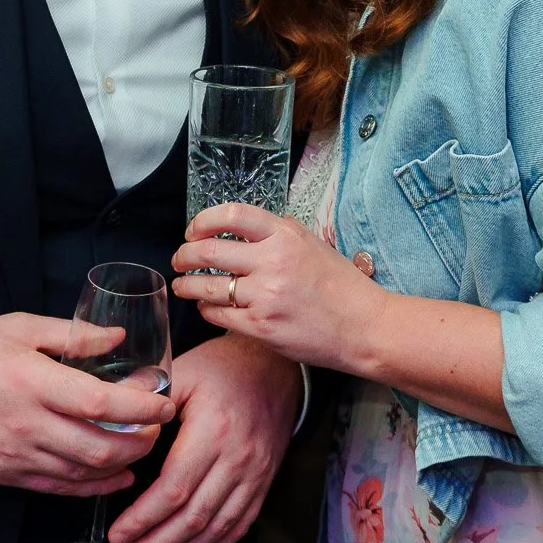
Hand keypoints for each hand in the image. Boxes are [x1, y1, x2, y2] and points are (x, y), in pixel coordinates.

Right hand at [0, 313, 172, 495]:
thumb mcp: (18, 328)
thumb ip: (72, 335)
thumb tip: (117, 339)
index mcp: (33, 382)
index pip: (102, 402)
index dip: (141, 407)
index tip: (165, 402)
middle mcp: (28, 424)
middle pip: (100, 447)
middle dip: (140, 442)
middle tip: (157, 428)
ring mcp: (18, 455)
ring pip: (84, 473)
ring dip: (121, 465)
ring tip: (140, 448)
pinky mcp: (8, 475)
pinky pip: (60, 488)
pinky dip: (93, 486)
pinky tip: (114, 477)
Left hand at [109, 331, 299, 542]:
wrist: (275, 366)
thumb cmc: (224, 367)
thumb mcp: (181, 371)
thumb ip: (145, 400)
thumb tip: (106, 419)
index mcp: (212, 432)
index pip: (174, 489)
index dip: (143, 518)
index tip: (118, 533)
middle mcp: (237, 459)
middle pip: (194, 518)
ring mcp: (255, 475)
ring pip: (216, 529)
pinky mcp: (263, 482)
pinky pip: (239, 525)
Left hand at [171, 202, 388, 369]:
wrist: (364, 327)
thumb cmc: (342, 287)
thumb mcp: (313, 244)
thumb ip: (279, 233)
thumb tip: (247, 228)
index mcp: (285, 235)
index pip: (230, 215)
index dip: (202, 221)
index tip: (193, 230)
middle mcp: (271, 262)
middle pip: (207, 251)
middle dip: (184, 255)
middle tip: (179, 259)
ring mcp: (264, 296)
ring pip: (207, 286)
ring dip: (187, 285)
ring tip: (182, 285)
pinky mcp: (261, 327)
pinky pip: (218, 315)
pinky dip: (206, 310)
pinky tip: (206, 308)